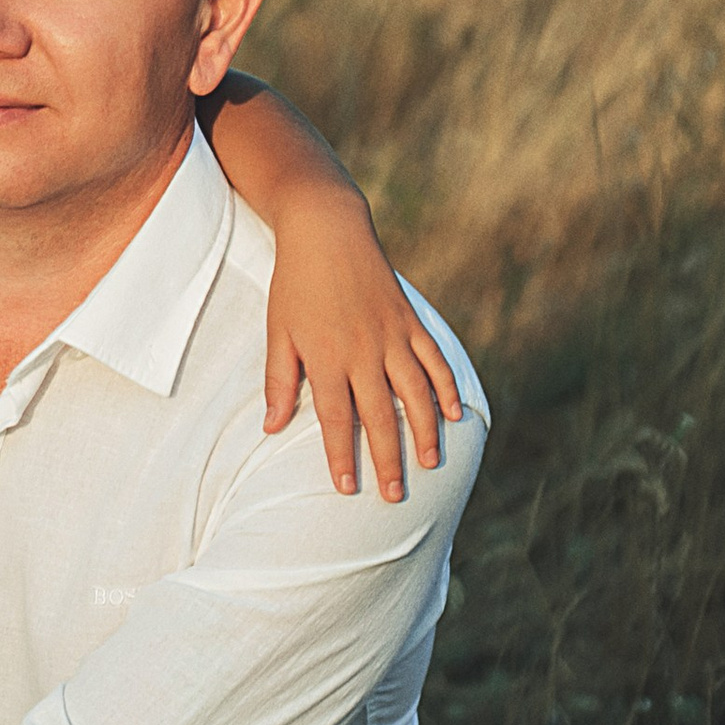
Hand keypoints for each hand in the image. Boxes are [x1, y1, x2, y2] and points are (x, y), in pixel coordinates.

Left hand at [264, 188, 463, 500]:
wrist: (326, 228)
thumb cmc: (294, 283)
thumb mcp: (277, 331)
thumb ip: (278, 381)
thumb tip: (270, 428)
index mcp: (326, 358)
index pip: (335, 419)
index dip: (342, 457)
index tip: (348, 489)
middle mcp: (362, 351)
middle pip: (379, 416)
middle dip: (387, 459)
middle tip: (396, 497)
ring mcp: (391, 335)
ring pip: (414, 394)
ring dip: (424, 432)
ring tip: (429, 464)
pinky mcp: (410, 320)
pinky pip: (434, 360)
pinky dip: (446, 388)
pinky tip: (453, 415)